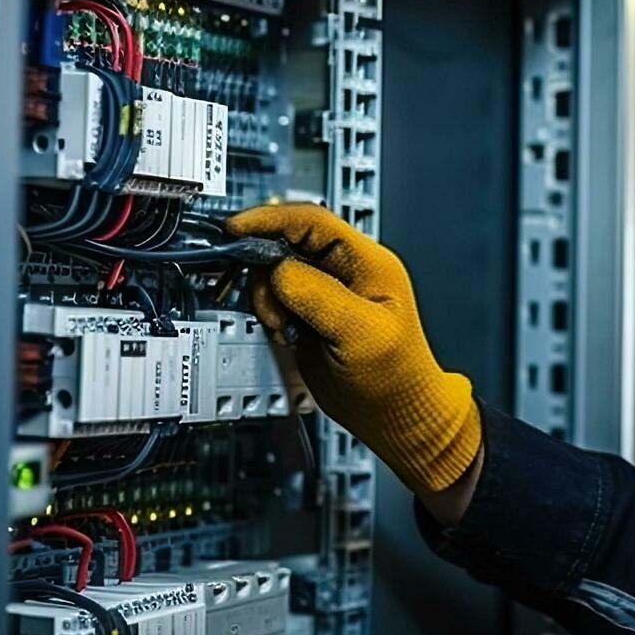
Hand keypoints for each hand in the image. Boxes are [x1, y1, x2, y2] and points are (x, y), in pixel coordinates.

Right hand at [227, 203, 480, 493]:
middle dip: (268, 269)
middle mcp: (345, 270)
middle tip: (271, 302)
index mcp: (368, 262)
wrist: (393, 414)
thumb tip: (278, 269)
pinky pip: (274, 298)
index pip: (312, 221)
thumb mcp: (360, 333)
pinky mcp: (308, 314)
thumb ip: (317, 295)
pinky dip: (271, 314)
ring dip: (270, 299)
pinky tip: (290, 335)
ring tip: (289, 328)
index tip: (238, 229)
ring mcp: (325, 292)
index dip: (271, 220)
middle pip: (287, 242)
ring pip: (275, 271)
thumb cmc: (396, 377)